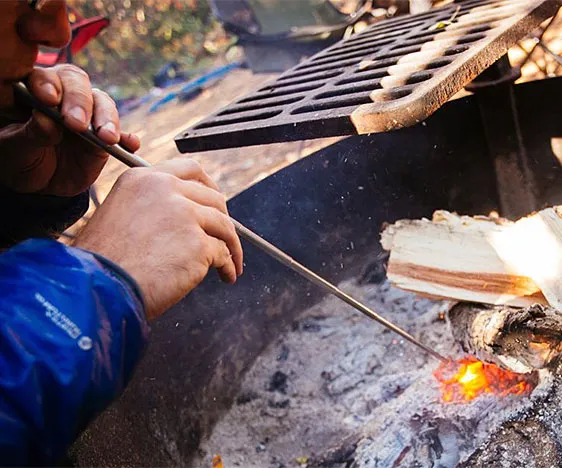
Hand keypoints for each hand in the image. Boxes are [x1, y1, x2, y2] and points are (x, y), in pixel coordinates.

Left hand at [0, 65, 139, 195]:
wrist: (40, 183)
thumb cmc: (19, 158)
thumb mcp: (15, 148)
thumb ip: (31, 133)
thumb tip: (46, 119)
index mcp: (36, 90)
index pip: (45, 78)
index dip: (49, 84)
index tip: (49, 100)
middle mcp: (65, 95)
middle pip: (78, 84)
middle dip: (80, 103)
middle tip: (77, 125)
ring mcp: (89, 115)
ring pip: (103, 104)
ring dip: (108, 119)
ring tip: (107, 138)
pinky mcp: (106, 136)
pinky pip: (121, 134)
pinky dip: (127, 138)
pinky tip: (130, 145)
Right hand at [74, 159, 243, 320]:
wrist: (97, 288)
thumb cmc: (103, 262)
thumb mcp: (120, 215)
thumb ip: (151, 206)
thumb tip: (184, 215)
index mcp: (143, 179)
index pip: (190, 169)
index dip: (209, 186)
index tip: (216, 203)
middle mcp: (165, 189)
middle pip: (213, 198)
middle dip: (224, 219)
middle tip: (225, 236)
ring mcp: (184, 214)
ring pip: (224, 226)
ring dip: (232, 245)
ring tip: (231, 262)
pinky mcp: (197, 243)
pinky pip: (223, 253)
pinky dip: (229, 266)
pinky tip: (226, 275)